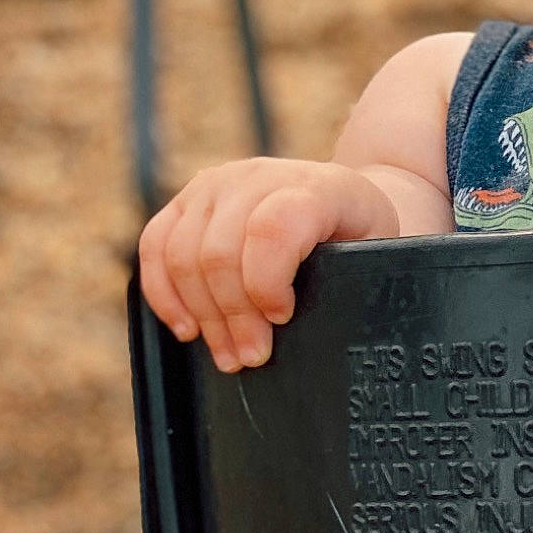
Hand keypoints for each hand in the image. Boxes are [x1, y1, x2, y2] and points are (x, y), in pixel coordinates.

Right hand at [138, 158, 398, 371]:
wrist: (346, 199)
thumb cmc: (362, 240)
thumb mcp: (377, 257)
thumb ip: (352, 285)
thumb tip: (311, 336)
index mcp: (317, 186)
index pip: (271, 229)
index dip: (266, 283)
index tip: (282, 318)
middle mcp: (261, 175)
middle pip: (219, 252)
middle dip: (232, 317)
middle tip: (250, 357)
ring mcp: (219, 183)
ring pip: (183, 254)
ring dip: (202, 316)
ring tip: (227, 354)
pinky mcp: (188, 199)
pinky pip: (154, 245)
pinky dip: (164, 293)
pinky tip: (188, 328)